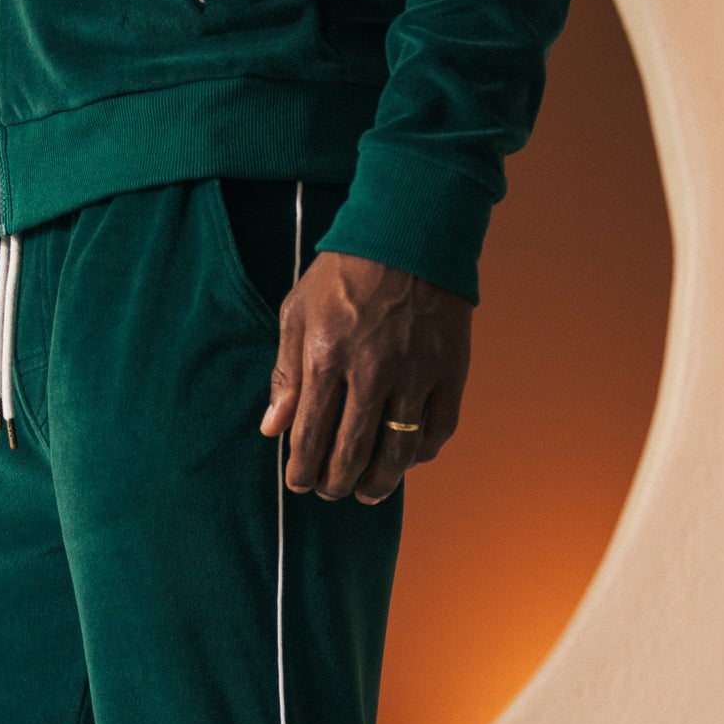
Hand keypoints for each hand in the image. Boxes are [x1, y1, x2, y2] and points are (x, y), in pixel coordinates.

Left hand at [260, 251, 472, 502]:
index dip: (302, 471)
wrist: (411, 230)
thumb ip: (286, 374)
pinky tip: (406, 461)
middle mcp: (372, 371)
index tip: (299, 483)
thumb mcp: (299, 311)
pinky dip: (421, 454)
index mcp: (327, 357)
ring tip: (367, 493)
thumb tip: (273, 430)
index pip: (310, 436)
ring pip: (397, 452)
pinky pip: (438, 430)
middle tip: (330, 492)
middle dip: (336, 484)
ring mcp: (416, 373)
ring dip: (379, 484)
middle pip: (351, 453)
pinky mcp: (451, 370)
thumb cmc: (346, 271)